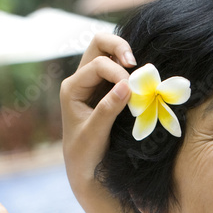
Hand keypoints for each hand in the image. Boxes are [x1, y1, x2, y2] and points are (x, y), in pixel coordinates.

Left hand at [59, 33, 135, 193]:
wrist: (85, 169)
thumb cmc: (85, 154)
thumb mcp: (95, 134)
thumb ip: (109, 109)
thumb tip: (128, 85)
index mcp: (72, 87)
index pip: (98, 65)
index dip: (117, 72)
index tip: (133, 91)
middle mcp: (81, 79)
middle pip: (99, 43)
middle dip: (119, 46)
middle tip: (135, 63)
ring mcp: (94, 82)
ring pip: (109, 51)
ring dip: (126, 56)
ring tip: (140, 70)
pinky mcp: (107, 88)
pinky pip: (119, 67)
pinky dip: (131, 68)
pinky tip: (140, 79)